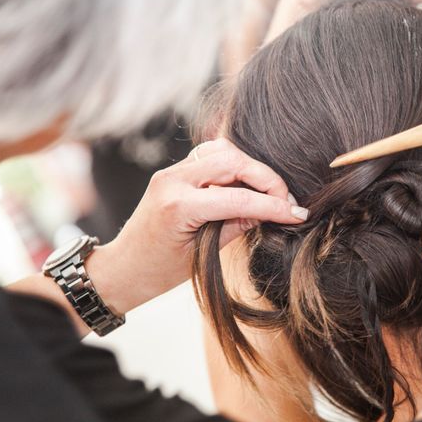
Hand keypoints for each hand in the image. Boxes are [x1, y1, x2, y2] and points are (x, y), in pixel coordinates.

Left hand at [92, 138, 308, 313]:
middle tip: (286, 202)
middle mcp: (173, 180)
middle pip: (233, 161)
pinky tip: (246, 184)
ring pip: (223, 150)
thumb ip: (237, 225)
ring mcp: (172, 172)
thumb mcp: (203, 255)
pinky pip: (210, 155)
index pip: (238, 198)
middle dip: (267, 178)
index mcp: (178, 206)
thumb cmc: (158, 271)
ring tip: (269, 193)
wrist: (124, 267)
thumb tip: (271, 210)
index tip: (297, 214)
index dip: (274, 205)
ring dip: (251, 168)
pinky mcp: (175, 171)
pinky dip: (234, 165)